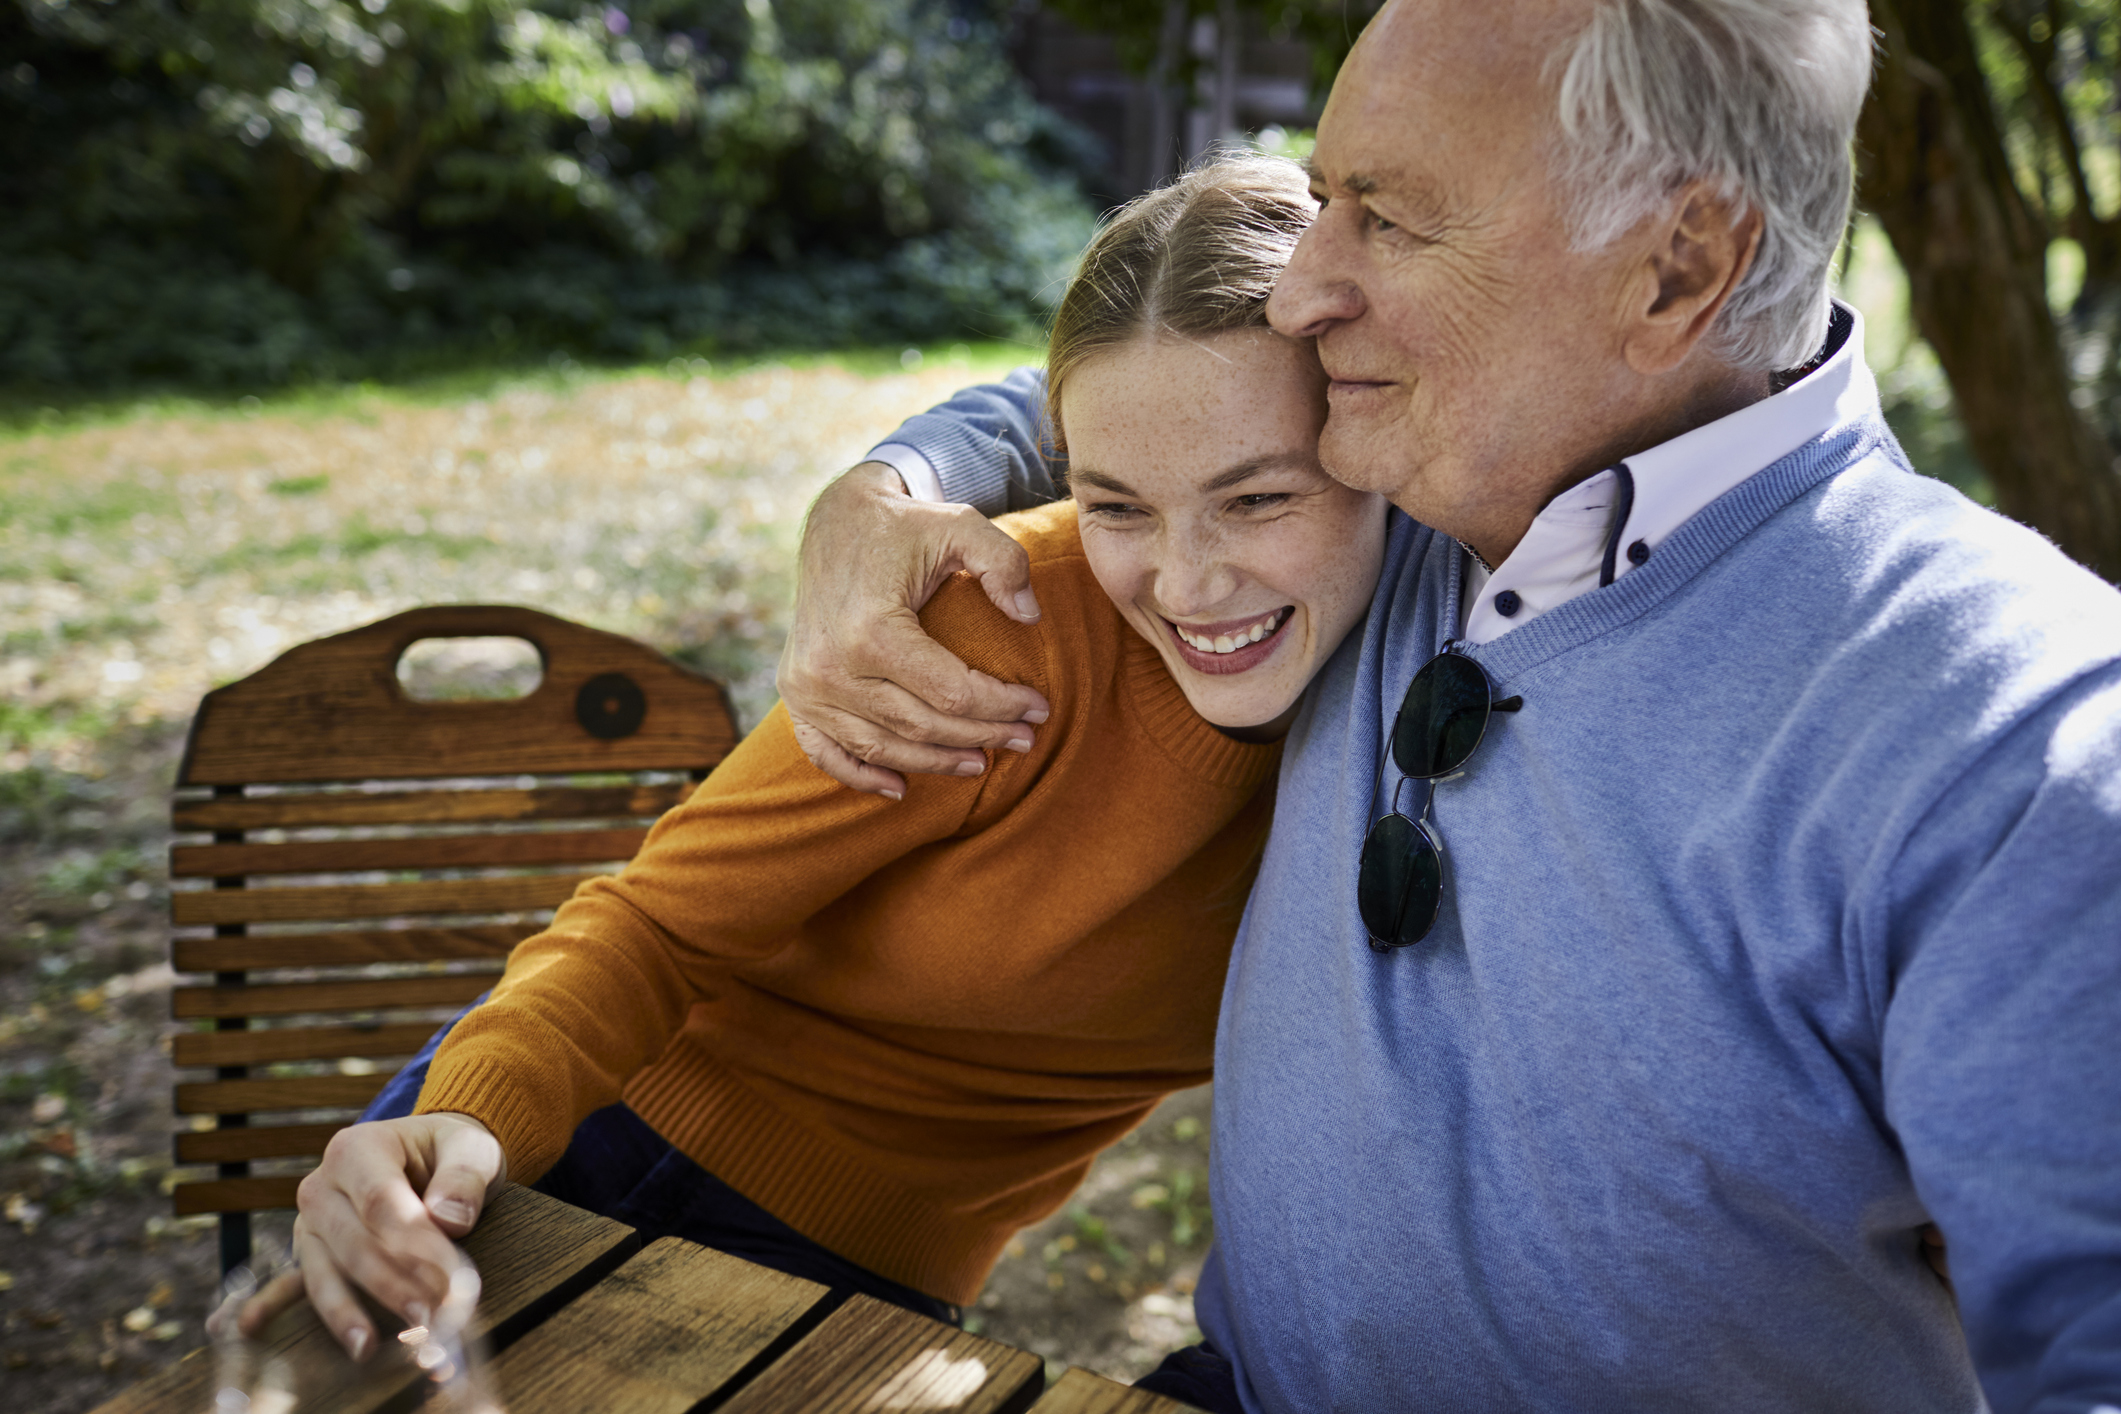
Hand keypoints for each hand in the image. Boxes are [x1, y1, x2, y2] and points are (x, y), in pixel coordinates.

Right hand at [236, 1113, 506, 1359]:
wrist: (427, 1154)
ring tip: (371, 1345)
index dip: (412, 1242)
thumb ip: (464, 1178)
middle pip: (354, 1242)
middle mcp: (322, 1185)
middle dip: (392, 1283)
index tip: (449, 1275)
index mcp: (357, 1148)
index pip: (380, 1201)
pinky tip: (258, 1330)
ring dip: (350, 1310)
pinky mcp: (310, 1252)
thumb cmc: (448, 1151)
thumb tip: (450, 1221)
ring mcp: (310, 1222)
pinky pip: (298, 1284)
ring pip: (325, 1271)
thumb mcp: (471, 1148)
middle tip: (434, 1312)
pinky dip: (290, 1308)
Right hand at [777, 462, 1052, 796]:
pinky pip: (826, 751)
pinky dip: (861, 775)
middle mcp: (830, 666)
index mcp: (871, 630)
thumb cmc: (906, 526)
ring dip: (934, 762)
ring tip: (980, 764)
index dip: (1002, 706)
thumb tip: (1029, 617)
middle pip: (920, 724)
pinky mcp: (794, 693)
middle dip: (980, 736)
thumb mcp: (961, 525)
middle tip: (1025, 740)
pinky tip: (901, 786)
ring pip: (882, 746)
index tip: (1040, 707)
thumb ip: (1004, 562)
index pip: (951, 691)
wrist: (837, 521)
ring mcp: (807, 685)